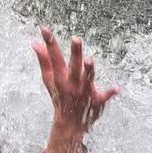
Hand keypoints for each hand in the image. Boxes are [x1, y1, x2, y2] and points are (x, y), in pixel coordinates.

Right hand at [32, 27, 118, 152]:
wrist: (69, 124)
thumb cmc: (60, 97)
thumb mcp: (49, 81)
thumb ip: (43, 61)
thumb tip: (34, 43)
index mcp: (60, 77)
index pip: (54, 57)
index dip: (49, 42)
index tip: (43, 28)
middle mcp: (71, 83)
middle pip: (73, 66)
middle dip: (75, 53)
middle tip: (76, 38)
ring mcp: (84, 92)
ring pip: (87, 79)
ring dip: (88, 71)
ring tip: (89, 60)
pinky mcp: (96, 101)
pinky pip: (103, 97)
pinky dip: (110, 93)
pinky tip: (116, 88)